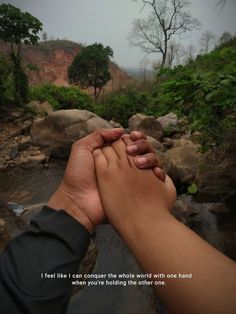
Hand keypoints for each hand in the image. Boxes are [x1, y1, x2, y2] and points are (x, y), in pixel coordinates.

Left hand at [48, 129, 164, 231]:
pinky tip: (155, 172)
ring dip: (150, 159)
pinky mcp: (136, 190)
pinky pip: (151, 180)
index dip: (134, 138)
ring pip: (148, 163)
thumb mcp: (82, 149)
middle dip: (142, 146)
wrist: (79, 202)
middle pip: (141, 150)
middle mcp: (122, 164)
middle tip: (135, 150)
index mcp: (111, 154)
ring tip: (140, 163)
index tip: (134, 136)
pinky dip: (156, 174)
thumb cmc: (78, 175)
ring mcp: (130, 177)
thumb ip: (98, 135)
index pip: (128, 141)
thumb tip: (121, 130)